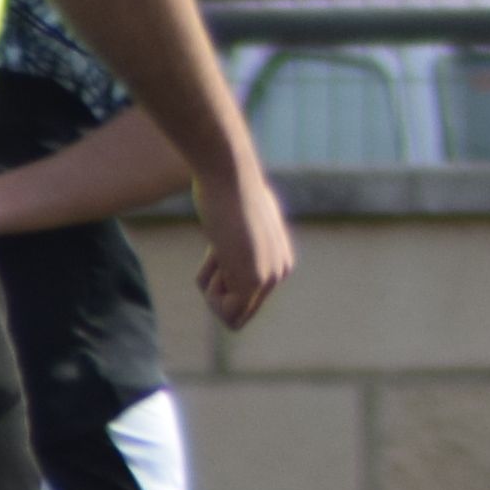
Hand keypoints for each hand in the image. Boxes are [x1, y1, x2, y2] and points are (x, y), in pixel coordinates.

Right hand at [189, 159, 293, 330]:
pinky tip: (219, 254)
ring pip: (228, 314)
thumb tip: (228, 241)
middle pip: (236, 312)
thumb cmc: (225, 191)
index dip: (217, 277)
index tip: (220, 244)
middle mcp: (280, 272)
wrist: (228, 175)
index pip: (244, 299)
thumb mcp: (238, 220)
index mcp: (278, 260)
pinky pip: (224, 312)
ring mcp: (270, 278)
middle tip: (218, 248)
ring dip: (210, 285)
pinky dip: (210, 290)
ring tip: (218, 245)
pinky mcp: (255, 280)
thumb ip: (239, 240)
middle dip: (215, 287)